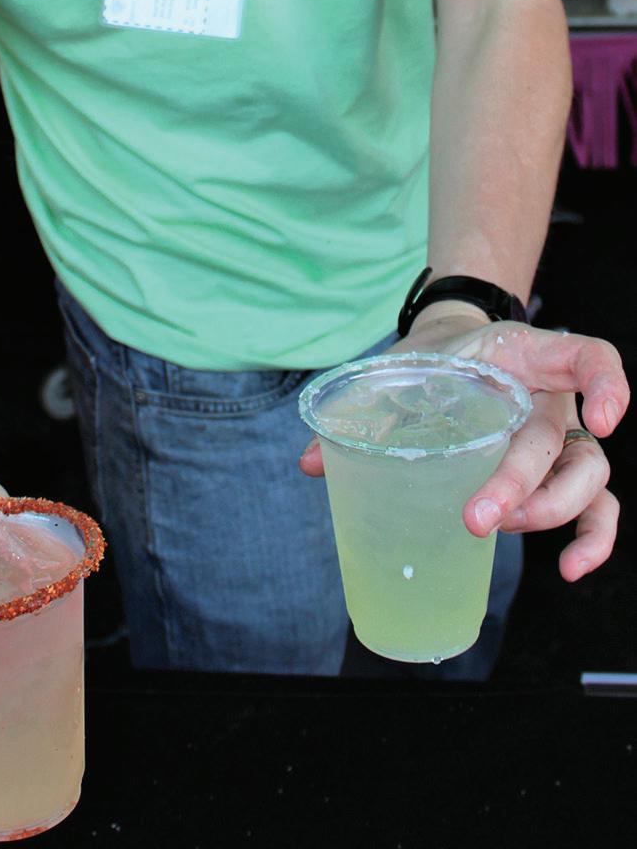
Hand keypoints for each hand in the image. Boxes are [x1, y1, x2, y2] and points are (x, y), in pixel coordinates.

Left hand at [298, 319, 628, 580]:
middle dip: (522, 484)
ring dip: (548, 513)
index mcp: (527, 357)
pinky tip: (570, 568)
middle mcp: (556, 398)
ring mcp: (563, 438)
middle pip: (559, 441)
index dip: (607, 384)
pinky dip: (590, 539)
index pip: (589, 357)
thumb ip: (364, 407)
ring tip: (500, 531)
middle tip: (476, 517)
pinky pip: (594, 508)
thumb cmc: (436, 359)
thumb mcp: (404, 366)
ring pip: (588, 479)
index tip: (602, 420)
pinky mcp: (559, 474)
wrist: (453, 348)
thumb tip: (309, 461)